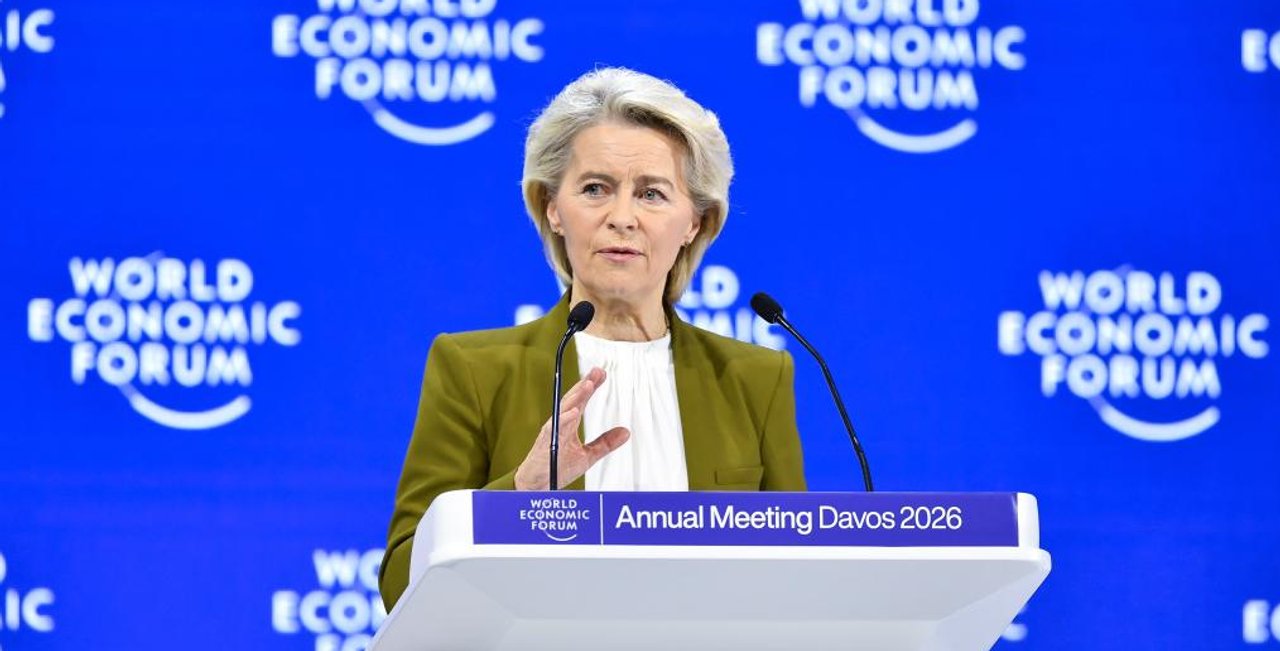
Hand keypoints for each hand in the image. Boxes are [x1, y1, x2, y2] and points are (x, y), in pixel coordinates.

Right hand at [513, 367, 629, 489]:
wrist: (536, 486)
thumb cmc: (557, 468)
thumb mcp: (587, 455)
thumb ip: (605, 443)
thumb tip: (625, 432)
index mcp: (568, 425)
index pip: (580, 401)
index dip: (591, 387)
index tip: (601, 373)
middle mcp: (559, 425)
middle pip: (572, 400)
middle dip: (584, 385)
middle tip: (597, 371)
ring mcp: (551, 433)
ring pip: (563, 411)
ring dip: (576, 397)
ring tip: (588, 385)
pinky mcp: (545, 445)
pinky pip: (553, 430)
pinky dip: (564, 420)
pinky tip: (574, 412)